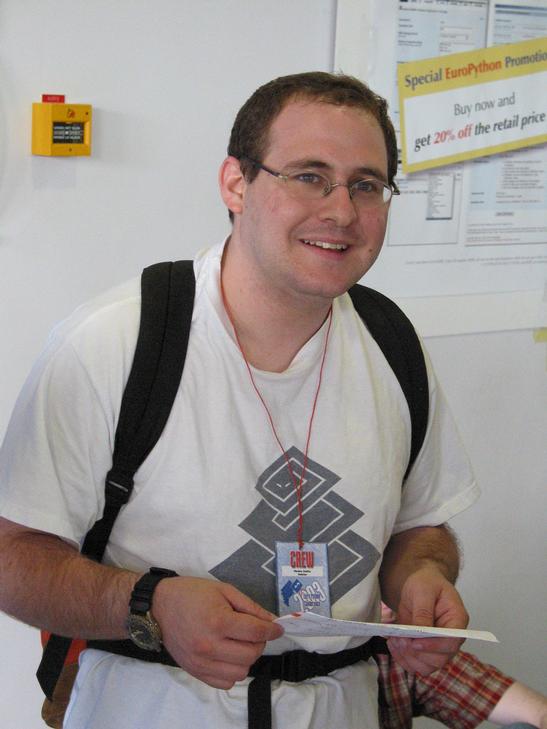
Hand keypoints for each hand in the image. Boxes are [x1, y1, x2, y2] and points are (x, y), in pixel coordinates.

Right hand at [152, 577, 283, 688]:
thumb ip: (250, 607)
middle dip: (259, 642)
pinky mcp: (195, 672)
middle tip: (254, 632)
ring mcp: (201, 663)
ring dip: (247, 658)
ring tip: (239, 643)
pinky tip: (228, 656)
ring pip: (241, 672)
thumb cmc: (192, 594)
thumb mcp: (224, 590)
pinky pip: (225, 683)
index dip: (273, 630)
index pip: (256, 633)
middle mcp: (210, 646)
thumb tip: (271, 621)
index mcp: (218, 622)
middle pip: (251, 654)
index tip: (278, 628)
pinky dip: (232, 672)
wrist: (159, 607)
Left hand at [387, 564, 467, 674]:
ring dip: (408, 658)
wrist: (419, 586)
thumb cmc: (426, 583)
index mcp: (457, 619)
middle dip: (417, 653)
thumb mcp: (423, 590)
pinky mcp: (426, 651)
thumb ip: (423, 612)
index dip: (434, 646)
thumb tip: (419, 633)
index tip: (414, 643)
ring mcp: (439, 647)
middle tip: (399, 639)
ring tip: (394, 640)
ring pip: (428, 667)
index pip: (452, 641)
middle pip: (440, 659)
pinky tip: (393, 644)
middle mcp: (451, 638)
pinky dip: (403, 659)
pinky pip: (416, 665)